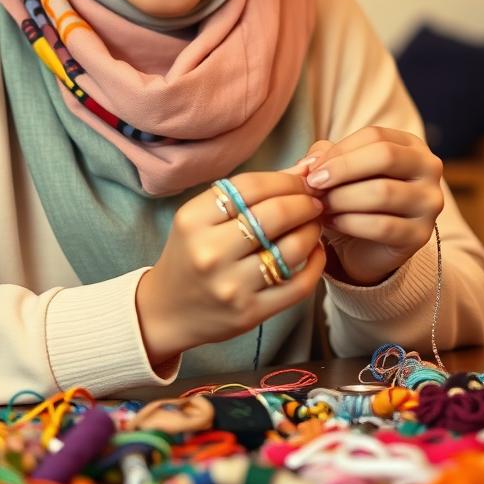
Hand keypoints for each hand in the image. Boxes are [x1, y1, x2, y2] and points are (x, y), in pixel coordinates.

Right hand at [135, 168, 326, 368]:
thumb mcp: (201, 218)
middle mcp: (210, 252)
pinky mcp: (250, 312)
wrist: (168, 310)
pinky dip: (316, 264)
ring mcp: (231, 285)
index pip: (251, 186)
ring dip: (312, 231)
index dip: (285, 179)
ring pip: (291, 249)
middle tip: (314, 202)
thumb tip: (301, 170)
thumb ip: (246, 194)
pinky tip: (315, 251)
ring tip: (314, 225)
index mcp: (193, 220)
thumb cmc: (189, 255)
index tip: (301, 182)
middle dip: (304, 203)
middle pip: (274, 214)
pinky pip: (298, 285)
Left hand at [300, 126, 443, 285]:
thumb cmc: (354, 199)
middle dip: (342, 169)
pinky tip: (331, 222)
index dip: (339, 150)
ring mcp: (429, 203)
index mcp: (411, 146)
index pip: (375, 136)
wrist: (366, 246)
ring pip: (382, 192)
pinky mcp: (420, 235)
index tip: (311, 168)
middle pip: (385, 156)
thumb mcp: (340, 171)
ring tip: (320, 205)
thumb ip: (325, 157)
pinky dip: (349, 222)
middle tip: (313, 184)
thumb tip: (310, 163)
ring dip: (342, 198)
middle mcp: (428, 170)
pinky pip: (381, 225)